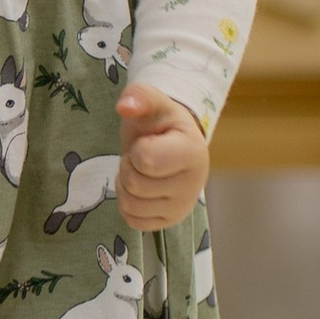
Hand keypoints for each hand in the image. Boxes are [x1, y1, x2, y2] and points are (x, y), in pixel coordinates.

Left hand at [117, 85, 208, 230]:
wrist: (172, 145)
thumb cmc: (160, 124)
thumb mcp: (152, 103)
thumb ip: (139, 96)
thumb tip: (125, 107)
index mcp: (193, 152)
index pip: (145, 160)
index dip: (136, 150)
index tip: (148, 142)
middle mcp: (194, 185)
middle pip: (135, 185)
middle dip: (128, 167)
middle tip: (141, 156)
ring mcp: (183, 207)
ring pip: (130, 206)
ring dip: (125, 186)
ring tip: (141, 171)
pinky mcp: (169, 222)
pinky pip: (132, 221)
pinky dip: (128, 205)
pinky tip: (142, 189)